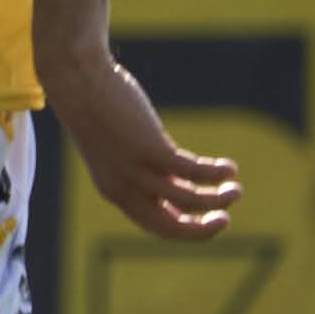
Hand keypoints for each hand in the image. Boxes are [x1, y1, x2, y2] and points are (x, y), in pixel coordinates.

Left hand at [51, 51, 240, 239]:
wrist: (77, 83)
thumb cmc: (98, 111)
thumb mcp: (123, 148)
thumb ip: (149, 168)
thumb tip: (179, 177)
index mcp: (115, 191)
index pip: (155, 226)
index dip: (187, 230)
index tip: (209, 219)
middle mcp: (123, 188)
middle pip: (170, 227)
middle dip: (203, 229)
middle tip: (226, 220)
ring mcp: (136, 170)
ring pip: (188, 200)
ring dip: (218, 200)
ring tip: (237, 191)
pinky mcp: (150, 148)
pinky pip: (193, 171)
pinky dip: (216, 173)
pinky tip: (230, 167)